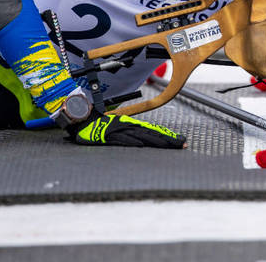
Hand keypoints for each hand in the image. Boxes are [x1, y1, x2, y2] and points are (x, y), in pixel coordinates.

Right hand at [66, 111, 185, 148]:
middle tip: (183, 144)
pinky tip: (141, 145)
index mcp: (133, 125)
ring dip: (155, 141)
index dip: (168, 136)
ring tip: (168, 145)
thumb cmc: (102, 127)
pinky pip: (121, 139)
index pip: (155, 131)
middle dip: (168, 139)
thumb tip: (146, 142)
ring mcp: (120, 130)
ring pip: (141, 136)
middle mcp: (129, 126)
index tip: (182, 141)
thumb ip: (132, 135)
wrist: (83, 121)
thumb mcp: (120, 130)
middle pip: (153, 133)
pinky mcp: (109, 136)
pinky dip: (131, 141)